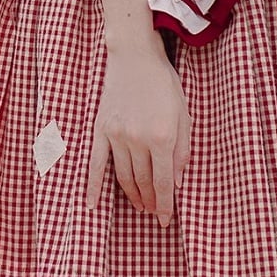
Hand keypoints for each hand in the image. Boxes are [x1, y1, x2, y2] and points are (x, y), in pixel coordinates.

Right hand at [86, 33, 191, 226]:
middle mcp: (138, 140)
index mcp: (162, 137)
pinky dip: (94, 185)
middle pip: (143, 182)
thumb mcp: (183, 114)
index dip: (164, 204)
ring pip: (124, 176)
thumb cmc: (164, 83)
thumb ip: (182, 150)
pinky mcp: (101, 129)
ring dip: (132, 194)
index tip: (165, 219)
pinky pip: (96, 163)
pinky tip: (92, 204)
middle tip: (153, 211)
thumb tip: (176, 182)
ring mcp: (117, 135)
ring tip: (139, 205)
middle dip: (149, 201)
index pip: (163, 182)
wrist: (135, 57)